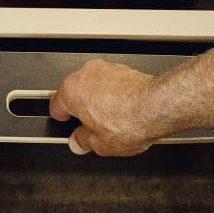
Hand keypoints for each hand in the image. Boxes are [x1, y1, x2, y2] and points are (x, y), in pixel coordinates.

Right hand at [50, 59, 169, 156]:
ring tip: (112, 121)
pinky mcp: (122, 68)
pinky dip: (114, 93)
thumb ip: (83, 142)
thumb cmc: (129, 120)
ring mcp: (104, 68)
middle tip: (93, 129)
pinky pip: (110, 82)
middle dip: (82, 110)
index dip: (62, 121)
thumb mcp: (100, 144)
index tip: (70, 128)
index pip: (56, 106)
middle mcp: (84, 74)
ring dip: (98, 100)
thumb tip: (79, 142)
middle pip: (75, 93)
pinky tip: (124, 110)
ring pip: (93, 86)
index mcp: (71, 91)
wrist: (157, 106)